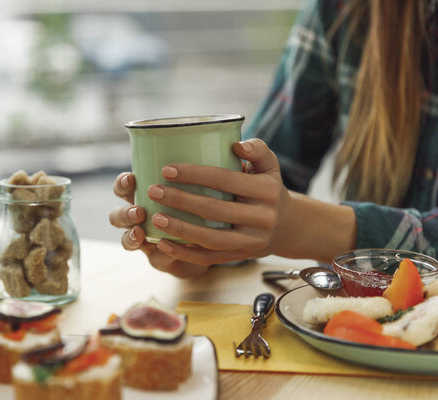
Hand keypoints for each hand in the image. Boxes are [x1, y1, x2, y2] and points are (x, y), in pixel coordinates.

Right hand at [109, 172, 209, 277]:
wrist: (211, 242)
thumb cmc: (199, 206)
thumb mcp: (195, 188)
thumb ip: (193, 176)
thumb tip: (203, 148)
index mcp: (142, 197)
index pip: (123, 188)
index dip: (122, 184)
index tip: (131, 178)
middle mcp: (139, 219)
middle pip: (117, 216)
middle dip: (125, 214)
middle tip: (139, 212)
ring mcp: (146, 240)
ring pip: (126, 239)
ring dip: (131, 235)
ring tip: (141, 232)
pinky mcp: (159, 258)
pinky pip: (154, 258)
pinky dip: (159, 253)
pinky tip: (163, 246)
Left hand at [147, 139, 293, 264]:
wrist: (287, 226)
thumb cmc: (268, 188)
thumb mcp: (270, 166)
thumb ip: (257, 150)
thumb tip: (236, 145)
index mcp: (266, 191)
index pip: (225, 180)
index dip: (194, 174)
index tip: (166, 169)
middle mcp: (262, 218)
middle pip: (214, 210)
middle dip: (180, 200)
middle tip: (153, 190)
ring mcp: (251, 241)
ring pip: (210, 239)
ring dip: (179, 229)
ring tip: (155, 217)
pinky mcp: (240, 256)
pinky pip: (209, 258)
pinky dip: (184, 253)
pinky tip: (162, 243)